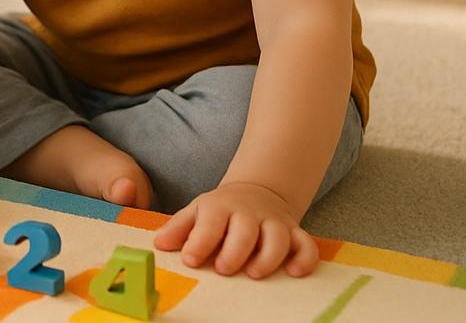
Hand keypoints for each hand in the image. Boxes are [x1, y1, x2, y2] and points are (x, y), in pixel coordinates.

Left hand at [153, 181, 318, 278]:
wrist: (256, 192)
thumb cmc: (220, 210)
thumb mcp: (196, 211)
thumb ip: (178, 228)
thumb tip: (159, 244)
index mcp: (220, 207)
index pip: (209, 222)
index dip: (199, 242)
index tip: (189, 260)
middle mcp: (249, 214)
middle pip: (245, 230)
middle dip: (235, 251)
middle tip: (224, 269)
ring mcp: (274, 222)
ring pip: (277, 237)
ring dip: (268, 256)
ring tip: (254, 274)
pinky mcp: (295, 232)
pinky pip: (306, 244)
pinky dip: (304, 258)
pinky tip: (294, 272)